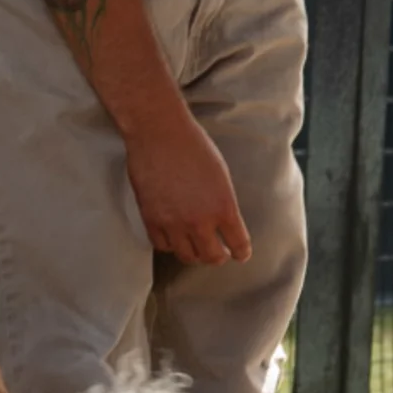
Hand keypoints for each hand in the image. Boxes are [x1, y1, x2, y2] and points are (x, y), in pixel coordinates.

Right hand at [123, 110, 250, 264]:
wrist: (160, 134)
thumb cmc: (194, 147)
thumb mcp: (222, 177)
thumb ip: (223, 204)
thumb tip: (223, 223)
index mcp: (224, 207)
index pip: (238, 244)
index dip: (242, 252)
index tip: (241, 254)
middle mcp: (199, 220)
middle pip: (212, 258)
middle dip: (218, 257)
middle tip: (220, 252)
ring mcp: (173, 223)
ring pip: (187, 256)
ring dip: (195, 254)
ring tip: (197, 247)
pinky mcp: (151, 219)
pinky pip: (162, 245)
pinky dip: (170, 245)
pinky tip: (174, 238)